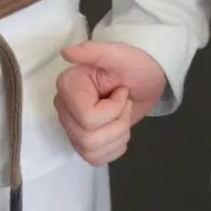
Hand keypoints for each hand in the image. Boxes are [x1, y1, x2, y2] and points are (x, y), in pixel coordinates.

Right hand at [55, 41, 166, 164]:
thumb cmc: (134, 64)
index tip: (121, 91)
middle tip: (124, 103)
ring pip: (91, 151)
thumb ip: (94, 51)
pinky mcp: (83, 142)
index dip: (113, 110)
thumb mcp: (119, 54)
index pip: (88, 118)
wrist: (145, 80)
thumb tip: (66, 52)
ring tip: (123, 114)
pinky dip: (114, 148)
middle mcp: (65, 108)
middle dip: (118, 123)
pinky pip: (94, 159)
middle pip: (88, 138)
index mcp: (68, 86)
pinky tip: (120, 131)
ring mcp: (72, 127)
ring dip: (118, 136)